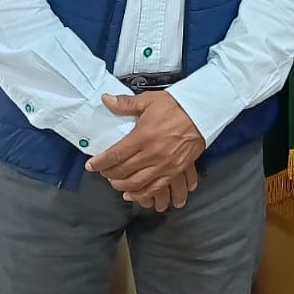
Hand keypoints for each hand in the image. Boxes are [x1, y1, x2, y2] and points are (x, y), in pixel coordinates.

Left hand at [86, 92, 204, 210]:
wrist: (202, 113)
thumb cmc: (175, 106)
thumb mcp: (149, 100)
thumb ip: (126, 103)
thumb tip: (105, 99)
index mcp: (143, 136)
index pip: (116, 155)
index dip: (100, 162)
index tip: (91, 166)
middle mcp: (152, 153)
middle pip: (124, 171)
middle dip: (109, 174)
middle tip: (103, 172)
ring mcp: (165, 165)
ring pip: (137, 183)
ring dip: (122, 186)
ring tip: (115, 183)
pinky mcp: (175, 170)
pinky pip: (156, 188)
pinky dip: (142, 194)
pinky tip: (132, 194)